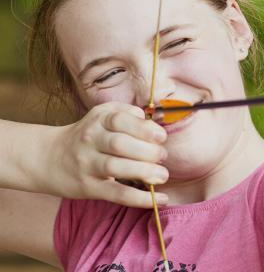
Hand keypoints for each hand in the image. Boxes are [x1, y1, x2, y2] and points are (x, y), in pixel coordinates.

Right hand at [40, 102, 168, 207]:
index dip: (144, 128)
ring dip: (145, 172)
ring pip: (116, 167)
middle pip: (120, 144)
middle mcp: (90, 139)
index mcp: (99, 119)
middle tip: (162, 156)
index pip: (121, 120)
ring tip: (162, 175)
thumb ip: (129, 114)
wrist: (48, 157)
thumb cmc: (88, 136)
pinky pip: (117, 194)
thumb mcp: (103, 116)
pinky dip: (140, 199)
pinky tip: (160, 200)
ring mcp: (87, 164)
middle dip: (148, 151)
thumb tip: (155, 127)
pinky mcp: (88, 187)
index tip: (161, 137)